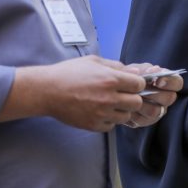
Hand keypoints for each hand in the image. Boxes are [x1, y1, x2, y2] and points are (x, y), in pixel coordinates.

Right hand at [3, 55, 146, 130]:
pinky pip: (111, 126)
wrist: (47, 91)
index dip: (136, 84)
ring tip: (109, 104)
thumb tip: (133, 72)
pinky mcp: (93, 125)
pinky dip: (108, 120)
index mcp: (111, 79)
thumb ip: (115, 66)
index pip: (139, 85)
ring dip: (121, 110)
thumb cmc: (68, 73)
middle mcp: (109, 98)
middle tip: (122, 95)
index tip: (129, 84)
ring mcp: (101, 113)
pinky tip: (99, 112)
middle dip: (132, 98)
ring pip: (126, 116)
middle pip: (137, 103)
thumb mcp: (93, 61)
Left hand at [121, 64, 183, 128]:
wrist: (115, 90)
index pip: (177, 82)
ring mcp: (157, 111)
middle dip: (154, 93)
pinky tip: (125, 105)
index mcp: (166, 82)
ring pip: (156, 110)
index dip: (170, 82)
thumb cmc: (128, 77)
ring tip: (131, 96)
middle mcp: (165, 98)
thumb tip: (153, 70)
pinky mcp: (145, 121)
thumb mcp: (135, 69)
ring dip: (143, 103)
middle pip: (169, 98)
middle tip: (141, 90)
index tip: (157, 80)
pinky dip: (133, 111)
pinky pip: (142, 119)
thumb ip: (144, 69)